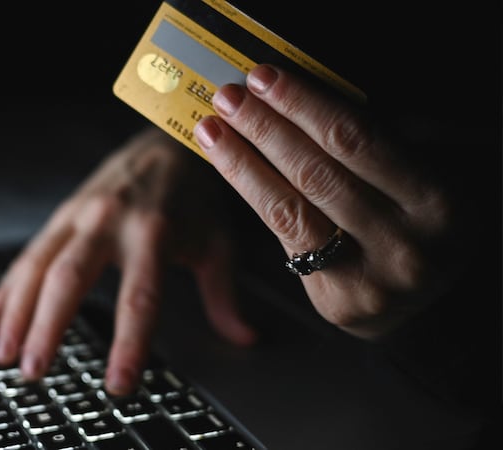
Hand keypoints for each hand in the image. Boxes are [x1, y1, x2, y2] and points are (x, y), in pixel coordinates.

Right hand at [0, 127, 256, 394]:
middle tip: (35, 373)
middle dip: (48, 328)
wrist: (166, 138)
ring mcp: (78, 215)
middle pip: (69, 279)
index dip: (128, 344)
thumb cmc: (194, 193)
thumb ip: (223, 294)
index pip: (139, 297)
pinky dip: (8, 290)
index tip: (118, 384)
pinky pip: (28, 255)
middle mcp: (107, 220)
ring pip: (37, 266)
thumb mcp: (216, 241)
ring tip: (4, 355)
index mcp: (152, 231)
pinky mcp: (61, 214)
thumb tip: (243, 337)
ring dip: (17, 313)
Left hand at [193, 64, 465, 339]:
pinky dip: (253, 196)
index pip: (355, 140)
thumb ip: (370, 142)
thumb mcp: (416, 174)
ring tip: (213, 129)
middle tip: (229, 97)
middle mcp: (406, 245)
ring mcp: (371, 280)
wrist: (428, 295)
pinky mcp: (336, 302)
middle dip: (265, 128)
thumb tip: (294, 95)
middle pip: (316, 173)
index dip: (303, 105)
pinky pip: (284, 238)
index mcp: (437, 201)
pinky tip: (230, 167)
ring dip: (243, 163)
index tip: (265, 78)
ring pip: (290, 210)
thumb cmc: (415, 218)